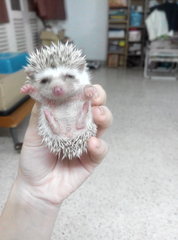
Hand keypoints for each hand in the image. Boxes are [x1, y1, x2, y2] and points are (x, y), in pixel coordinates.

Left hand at [18, 84, 112, 205]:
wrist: (36, 186)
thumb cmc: (34, 157)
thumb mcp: (33, 133)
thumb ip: (40, 113)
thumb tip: (45, 91)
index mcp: (67, 118)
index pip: (79, 99)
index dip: (83, 90)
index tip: (82, 85)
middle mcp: (80, 126)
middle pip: (96, 106)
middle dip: (99, 98)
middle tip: (94, 97)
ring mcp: (88, 141)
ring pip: (104, 124)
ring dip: (104, 116)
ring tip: (98, 115)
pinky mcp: (93, 158)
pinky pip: (102, 149)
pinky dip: (99, 145)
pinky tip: (92, 143)